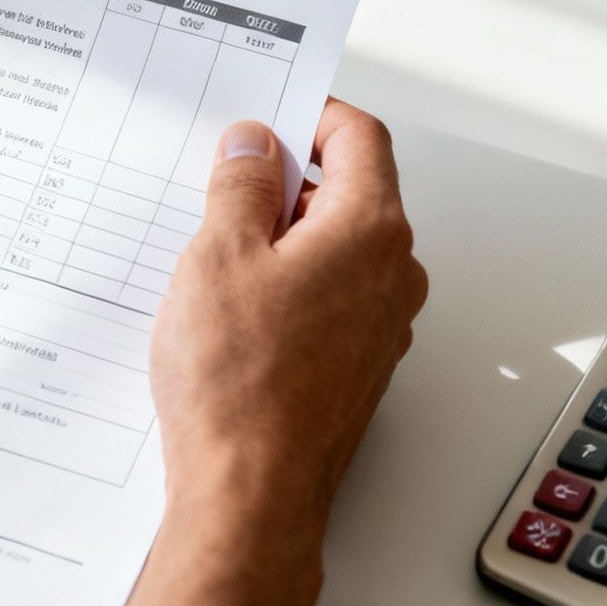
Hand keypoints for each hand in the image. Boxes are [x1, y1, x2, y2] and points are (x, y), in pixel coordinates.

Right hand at [118, 100, 425, 605]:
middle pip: (350, 192)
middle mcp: (393, 276)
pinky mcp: (356, 366)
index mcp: (370, 232)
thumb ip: (240, 185)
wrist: (249, 492)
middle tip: (221, 185)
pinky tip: (230, 309)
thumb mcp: (218, 255)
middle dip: (286, 180)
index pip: (361, 137)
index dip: (311, 114)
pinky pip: (327, 299)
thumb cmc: (239, 383)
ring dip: (281, 238)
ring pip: (335, 249)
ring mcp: (380, 326)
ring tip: (213, 256)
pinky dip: (286, 286)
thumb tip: (253, 146)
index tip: (267, 117)